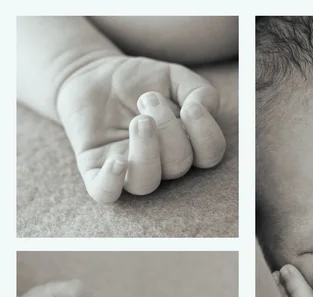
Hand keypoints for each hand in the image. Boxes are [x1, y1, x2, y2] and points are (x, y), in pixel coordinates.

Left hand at [56, 55, 225, 202]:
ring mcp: (129, 171)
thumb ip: (199, 90)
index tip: (191, 106)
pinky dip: (111, 182)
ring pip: (147, 183)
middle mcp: (161, 164)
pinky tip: (116, 162)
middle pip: (178, 165)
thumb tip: (203, 108)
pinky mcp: (96, 170)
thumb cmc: (138, 80)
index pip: (209, 156)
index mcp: (186, 145)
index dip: (205, 135)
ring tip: (138, 120)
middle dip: (167, 128)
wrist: (91, 74)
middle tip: (147, 98)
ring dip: (146, 151)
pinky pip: (105, 193)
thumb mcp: (174, 77)